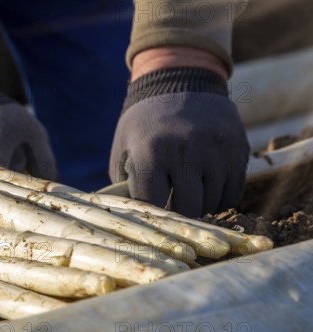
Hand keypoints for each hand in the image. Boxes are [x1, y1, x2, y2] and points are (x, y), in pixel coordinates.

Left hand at [109, 67, 249, 216]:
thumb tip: (129, 220)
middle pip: (187, 208)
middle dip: (178, 217)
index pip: (153, 203)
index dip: (152, 216)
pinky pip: (232, 192)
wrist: (180, 82)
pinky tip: (205, 193)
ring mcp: (215, 150)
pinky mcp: (237, 149)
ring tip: (187, 200)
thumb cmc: (144, 125)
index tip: (152, 219)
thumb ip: (124, 186)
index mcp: (151, 152)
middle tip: (172, 216)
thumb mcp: (123, 150)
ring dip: (200, 209)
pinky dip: (219, 200)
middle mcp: (185, 151)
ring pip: (213, 203)